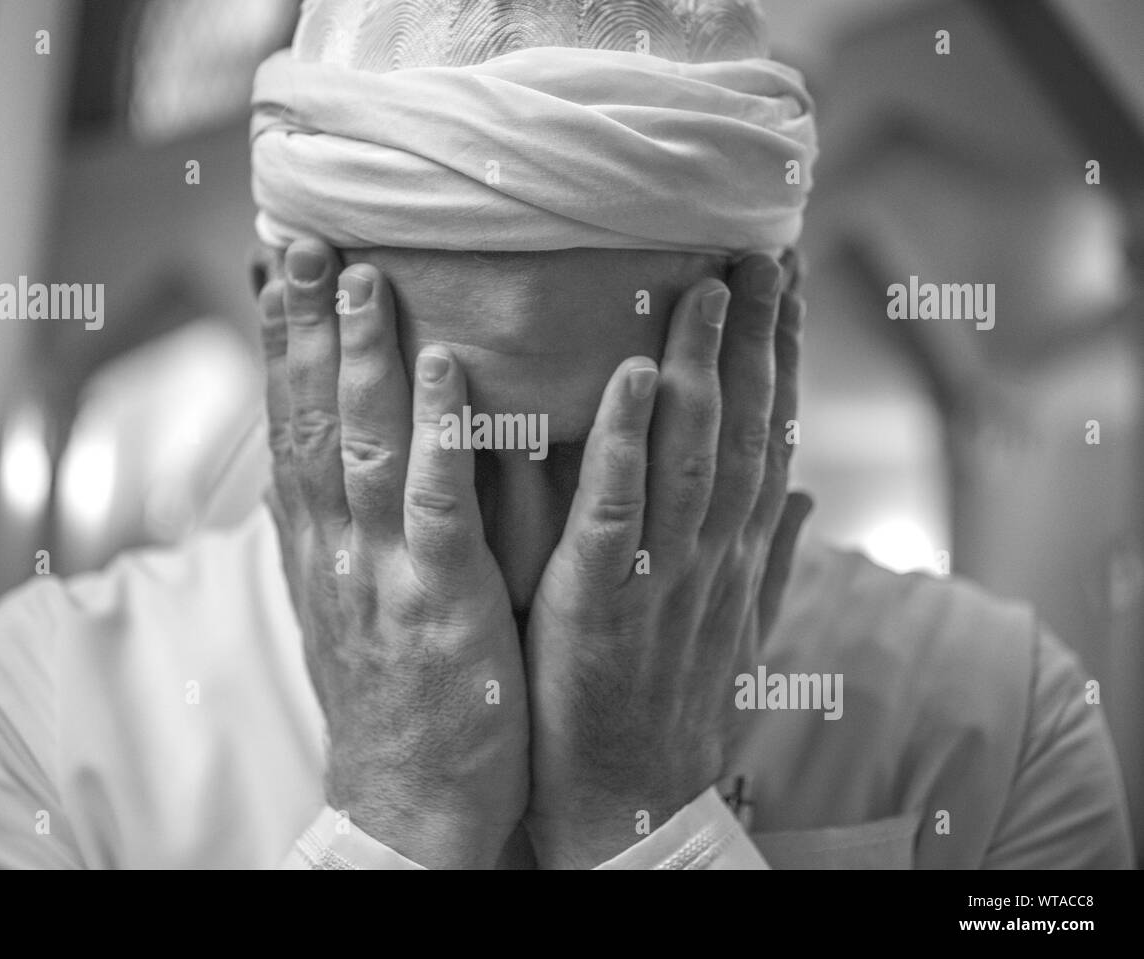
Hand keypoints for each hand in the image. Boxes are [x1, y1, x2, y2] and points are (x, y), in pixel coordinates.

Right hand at [259, 239, 528, 868]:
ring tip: (362, 274)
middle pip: (310, 420)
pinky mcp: (439, 604)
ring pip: (363, 447)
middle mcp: (334, 549)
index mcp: (316, 546)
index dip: (280, 343)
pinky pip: (435, 506)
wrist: (407, 803)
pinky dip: (437, 434)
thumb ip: (333, 529)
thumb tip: (313, 460)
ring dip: (361, 357)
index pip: (288, 426)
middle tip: (304, 235)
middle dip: (304, 326)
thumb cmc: (391, 697)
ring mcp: (382, 574)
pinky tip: (445, 367)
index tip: (275, 266)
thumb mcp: (344, 606)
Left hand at [523, 254, 810, 867]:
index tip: (784, 286)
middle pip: (739, 427)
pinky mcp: (599, 600)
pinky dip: (624, 444)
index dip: (779, 358)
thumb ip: (768, 557)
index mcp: (733, 554)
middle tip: (756, 248)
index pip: (765, 436)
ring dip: (697, 366)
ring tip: (704, 283)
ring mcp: (659, 574)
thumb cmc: (670, 710)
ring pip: (687, 452)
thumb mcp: (735, 633)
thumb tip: (804, 494)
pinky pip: (616, 511)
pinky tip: (627, 377)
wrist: (630, 806)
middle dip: (752, 337)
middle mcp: (709, 552)